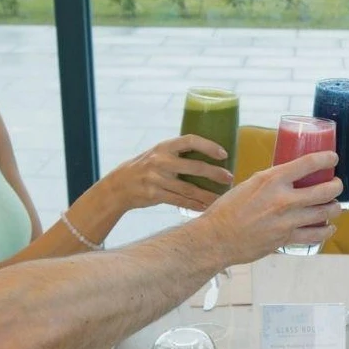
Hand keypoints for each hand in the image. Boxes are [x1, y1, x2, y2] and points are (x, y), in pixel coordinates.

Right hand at [100, 135, 233, 210]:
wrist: (119, 185)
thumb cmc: (146, 168)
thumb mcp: (158, 154)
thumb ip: (178, 154)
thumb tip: (209, 156)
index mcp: (164, 147)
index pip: (189, 140)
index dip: (208, 146)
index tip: (224, 154)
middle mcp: (160, 161)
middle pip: (194, 167)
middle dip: (214, 173)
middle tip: (229, 178)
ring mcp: (157, 179)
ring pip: (189, 189)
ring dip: (208, 194)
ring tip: (222, 198)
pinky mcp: (155, 195)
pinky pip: (180, 201)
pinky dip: (195, 205)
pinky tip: (206, 207)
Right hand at [197, 151, 344, 264]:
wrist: (217, 238)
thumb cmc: (228, 210)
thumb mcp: (250, 184)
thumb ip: (272, 181)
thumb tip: (289, 178)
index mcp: (272, 180)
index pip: (308, 163)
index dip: (326, 158)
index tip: (333, 158)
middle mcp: (283, 199)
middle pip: (325, 190)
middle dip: (337, 186)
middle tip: (337, 185)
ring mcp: (287, 221)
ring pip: (325, 213)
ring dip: (334, 208)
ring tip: (335, 206)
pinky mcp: (286, 239)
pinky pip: (315, 235)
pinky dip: (326, 230)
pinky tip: (329, 227)